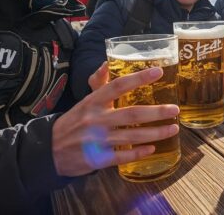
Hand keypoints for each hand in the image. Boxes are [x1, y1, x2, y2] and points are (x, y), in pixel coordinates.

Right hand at [51, 62, 179, 176]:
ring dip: (155, 133)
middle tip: (174, 109)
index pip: (118, 86)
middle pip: (131, 114)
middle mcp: (96, 120)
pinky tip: (153, 148)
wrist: (49, 150)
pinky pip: (122, 156)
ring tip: (173, 128)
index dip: (138, 78)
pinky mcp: (98, 159)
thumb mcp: (84, 102)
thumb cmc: (73, 123)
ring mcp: (97, 140)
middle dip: (156, 112)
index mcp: (93, 102)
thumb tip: (107, 63)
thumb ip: (99, 84)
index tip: (158, 72)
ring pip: (131, 136)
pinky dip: (138, 153)